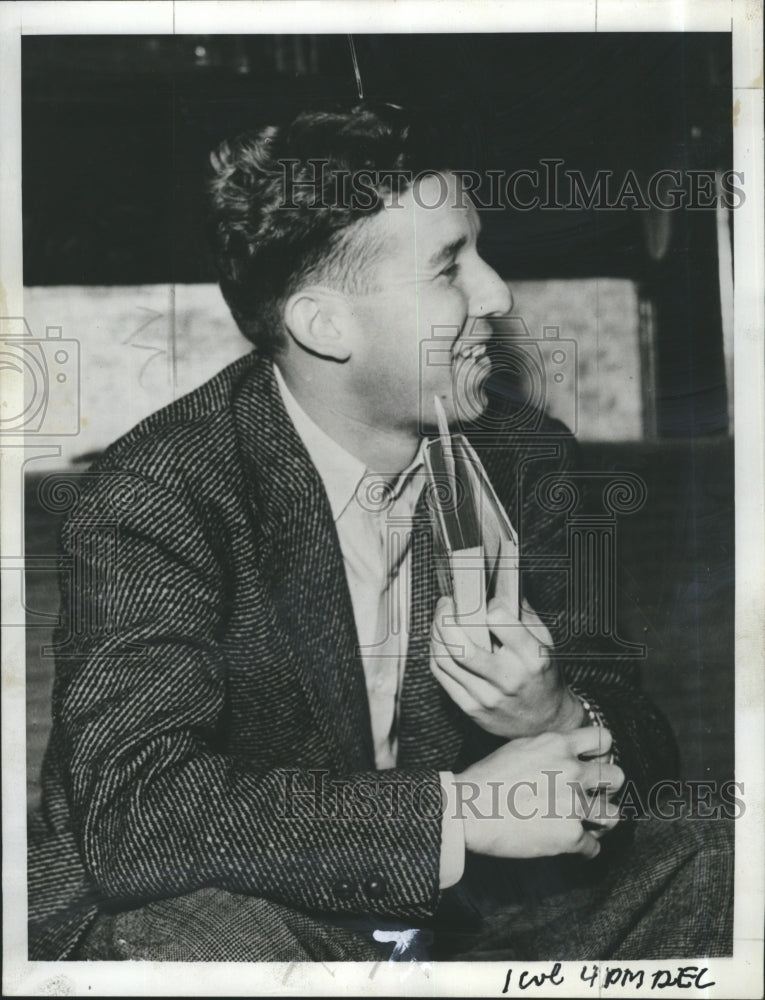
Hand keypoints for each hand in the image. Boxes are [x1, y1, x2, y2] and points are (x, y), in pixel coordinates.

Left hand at [430, 594, 583, 738]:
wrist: (546, 723)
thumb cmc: (544, 678)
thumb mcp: (546, 643)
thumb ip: (525, 614)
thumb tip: (503, 586)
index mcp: (532, 658)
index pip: (500, 621)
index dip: (489, 606)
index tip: (488, 603)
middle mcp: (508, 678)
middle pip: (462, 646)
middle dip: (445, 618)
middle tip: (446, 604)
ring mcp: (487, 696)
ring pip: (445, 660)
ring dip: (436, 633)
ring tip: (439, 620)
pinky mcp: (471, 708)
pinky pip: (442, 676)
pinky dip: (436, 654)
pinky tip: (440, 642)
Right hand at [454, 727, 622, 859]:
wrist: (468, 810)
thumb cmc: (486, 779)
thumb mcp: (520, 747)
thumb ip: (549, 748)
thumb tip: (567, 755)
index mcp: (558, 745)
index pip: (604, 739)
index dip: (603, 753)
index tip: (595, 763)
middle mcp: (572, 770)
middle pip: (616, 776)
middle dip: (608, 788)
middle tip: (594, 796)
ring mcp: (574, 803)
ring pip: (613, 815)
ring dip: (601, 821)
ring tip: (590, 824)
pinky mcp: (570, 834)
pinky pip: (593, 846)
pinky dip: (584, 849)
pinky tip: (573, 846)